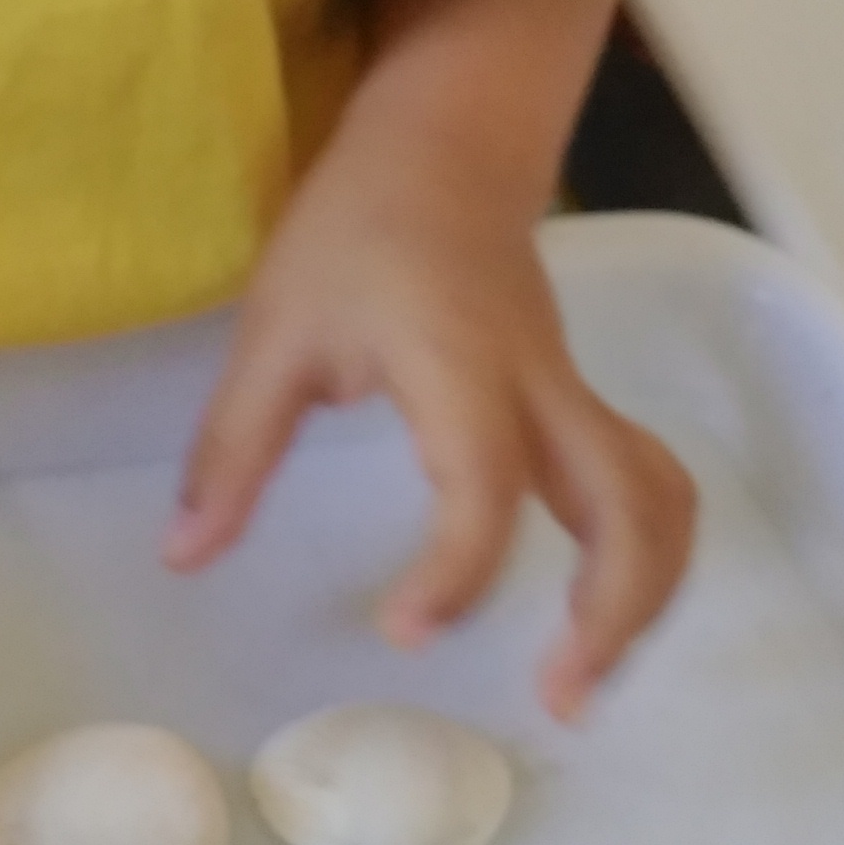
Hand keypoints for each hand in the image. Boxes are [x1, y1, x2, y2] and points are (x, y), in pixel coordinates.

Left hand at [168, 103, 699, 720]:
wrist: (447, 145)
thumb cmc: (357, 229)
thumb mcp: (274, 330)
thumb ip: (233, 450)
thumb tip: (183, 559)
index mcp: (461, 362)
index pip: (485, 480)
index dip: (457, 568)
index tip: (403, 630)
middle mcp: (541, 386)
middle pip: (633, 499)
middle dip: (614, 610)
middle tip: (557, 699)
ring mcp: (572, 395)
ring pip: (660, 496)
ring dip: (644, 595)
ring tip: (581, 679)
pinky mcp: (577, 406)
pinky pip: (642, 487)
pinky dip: (637, 561)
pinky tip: (588, 619)